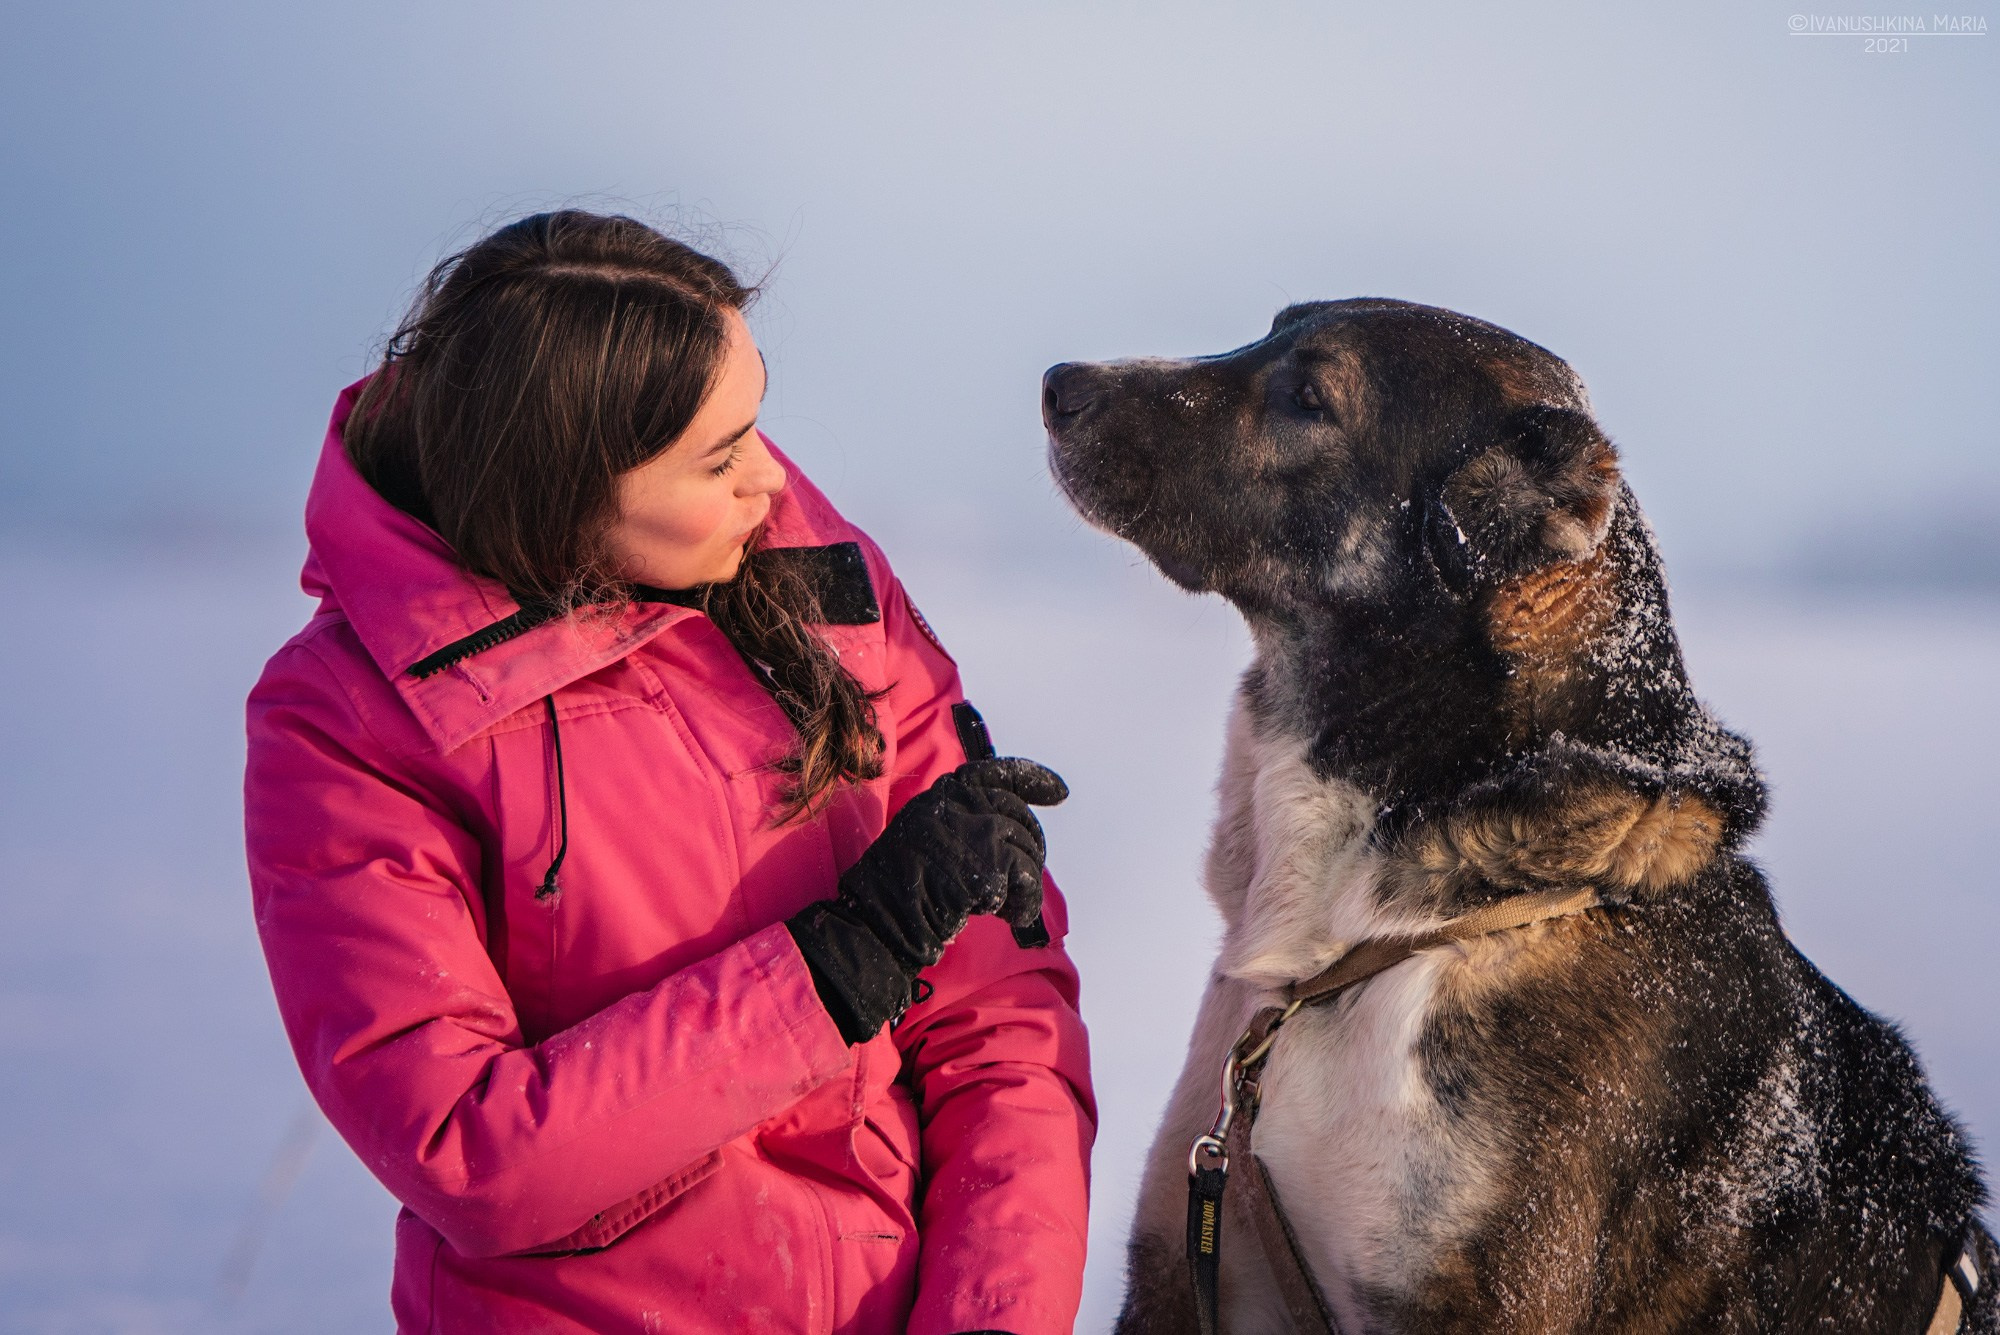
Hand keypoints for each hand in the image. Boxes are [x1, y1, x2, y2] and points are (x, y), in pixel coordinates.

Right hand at [786, 758, 1067, 1042]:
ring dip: (1024, 885)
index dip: (1033, 780)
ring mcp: (976, 830)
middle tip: (1022, 884)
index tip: (1060, 792)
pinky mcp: (989, 863)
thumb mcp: (924, 839)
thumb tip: (1008, 836)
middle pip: (1018, 817)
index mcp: (941, 796)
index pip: (995, 773)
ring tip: (1008, 910)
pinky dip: (1026, 904)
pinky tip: (1012, 921)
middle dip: (1030, 849)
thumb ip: (960, 827)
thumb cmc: (894, 892)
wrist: (879, 920)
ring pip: (1026, 849)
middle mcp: (959, 803)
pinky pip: (1027, 881)